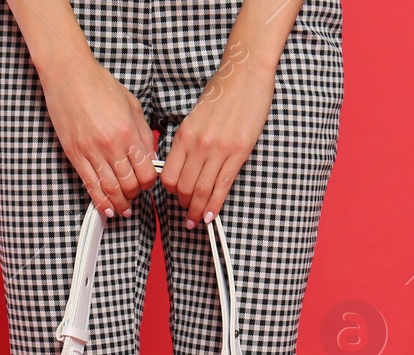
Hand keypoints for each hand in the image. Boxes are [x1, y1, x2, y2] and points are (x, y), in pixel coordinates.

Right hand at [39, 59, 158, 217]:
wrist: (68, 74)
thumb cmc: (99, 84)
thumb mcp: (132, 105)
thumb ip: (143, 133)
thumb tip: (150, 157)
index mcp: (129, 132)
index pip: (146, 172)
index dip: (150, 183)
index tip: (148, 183)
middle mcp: (111, 145)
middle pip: (129, 185)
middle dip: (135, 195)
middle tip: (135, 195)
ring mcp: (91, 152)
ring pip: (110, 190)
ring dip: (119, 204)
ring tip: (123, 209)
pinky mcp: (75, 155)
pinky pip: (90, 186)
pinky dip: (99, 201)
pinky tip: (107, 209)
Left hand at [161, 40, 273, 228]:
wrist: (245, 75)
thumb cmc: (221, 93)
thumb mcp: (194, 117)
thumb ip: (187, 141)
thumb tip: (182, 166)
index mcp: (184, 135)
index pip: (169, 175)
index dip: (170, 192)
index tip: (175, 197)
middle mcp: (198, 145)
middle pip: (184, 187)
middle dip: (184, 205)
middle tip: (187, 213)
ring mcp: (219, 150)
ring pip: (202, 191)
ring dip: (198, 211)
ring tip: (196, 220)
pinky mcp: (238, 152)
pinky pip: (223, 186)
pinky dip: (215, 205)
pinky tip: (212, 216)